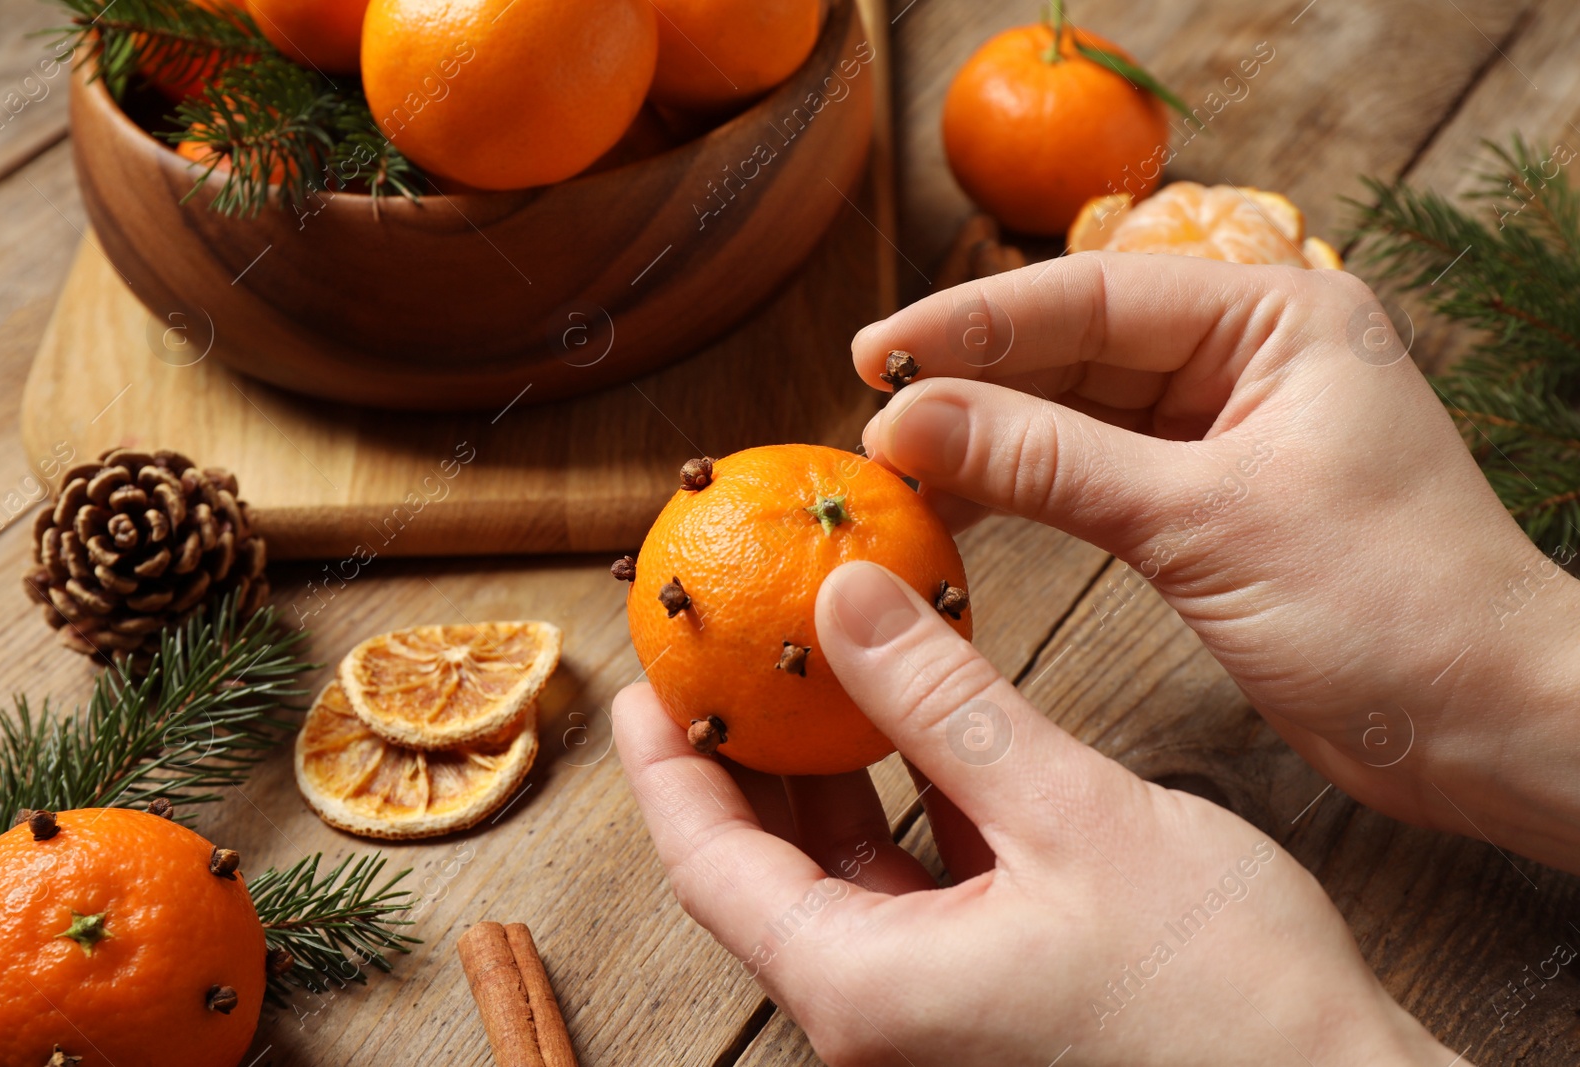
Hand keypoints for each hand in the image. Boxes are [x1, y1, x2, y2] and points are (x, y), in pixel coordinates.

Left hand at [614, 562, 1453, 1065]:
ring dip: (828, 774)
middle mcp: (879, 1015)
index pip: (708, 863)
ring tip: (819, 670)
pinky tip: (923, 727)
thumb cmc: (1222, 997)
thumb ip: (949, 707)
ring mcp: (935, 1010)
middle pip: (762, 869)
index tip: (645, 681)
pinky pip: (915, 886)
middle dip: (742, 758)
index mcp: (864, 990)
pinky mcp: (993, 993)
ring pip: (842, 873)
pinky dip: (908, 804)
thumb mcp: (1071, 817)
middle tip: (728, 658)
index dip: (665, 763)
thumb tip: (849, 602)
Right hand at [853, 252, 1579, 873]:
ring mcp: (1227, 430)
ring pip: (1075, 416)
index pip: (1092, 296)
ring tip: (896, 468)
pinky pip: (1093, 477)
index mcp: (1277, 316)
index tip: (873, 352)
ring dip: (988, 441)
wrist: (1487, 726)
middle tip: (866, 412)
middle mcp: (1249, 357)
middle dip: (971, 383)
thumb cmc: (1392, 607)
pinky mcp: (1208, 502)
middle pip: (1075, 349)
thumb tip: (910, 422)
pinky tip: (957, 510)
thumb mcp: (1205, 521)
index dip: (972, 324)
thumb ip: (1050, 465)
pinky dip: (1025, 493)